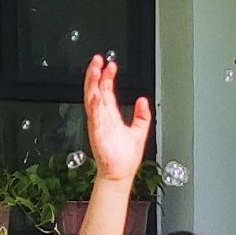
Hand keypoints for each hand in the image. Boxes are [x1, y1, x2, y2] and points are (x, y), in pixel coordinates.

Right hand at [82, 55, 150, 184]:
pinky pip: (94, 116)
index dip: (107, 77)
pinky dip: (94, 105)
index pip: (106, 91)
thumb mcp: (139, 132)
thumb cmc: (125, 158)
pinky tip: (96, 94)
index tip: (111, 65)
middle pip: (96, 90)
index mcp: (111, 116)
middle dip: (96, 74)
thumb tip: (144, 101)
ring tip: (94, 69)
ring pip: (92, 99)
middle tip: (98, 60)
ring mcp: (99, 124)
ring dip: (92, 84)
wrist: (121, 174)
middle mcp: (103, 118)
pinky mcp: (98, 133)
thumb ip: (142, 116)